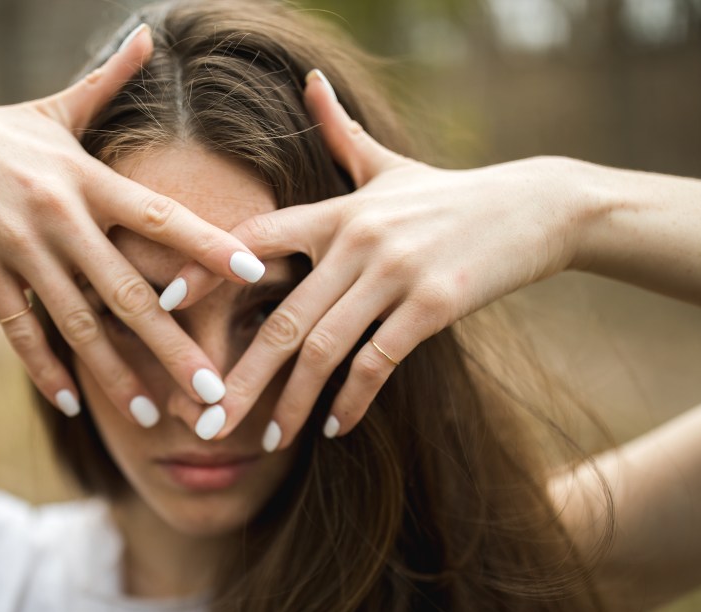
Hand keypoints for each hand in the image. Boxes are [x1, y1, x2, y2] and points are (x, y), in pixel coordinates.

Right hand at [0, 25, 260, 425]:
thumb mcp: (50, 108)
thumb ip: (108, 81)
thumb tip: (149, 34)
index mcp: (86, 176)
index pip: (160, 215)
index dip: (209, 245)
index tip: (254, 273)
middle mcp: (58, 212)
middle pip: (128, 288)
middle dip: (174, 344)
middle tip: (213, 390)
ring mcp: (16, 244)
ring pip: (77, 321)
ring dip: (115, 373)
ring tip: (150, 415)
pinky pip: (18, 328)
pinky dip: (44, 366)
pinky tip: (70, 401)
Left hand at [167, 70, 579, 446]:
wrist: (535, 208)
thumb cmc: (451, 195)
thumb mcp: (391, 164)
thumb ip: (340, 134)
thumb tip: (309, 80)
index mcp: (337, 208)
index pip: (256, 239)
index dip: (206, 270)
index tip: (166, 309)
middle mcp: (357, 238)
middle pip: (283, 319)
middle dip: (242, 377)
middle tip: (209, 421)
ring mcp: (395, 272)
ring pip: (325, 349)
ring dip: (291, 402)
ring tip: (268, 441)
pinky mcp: (433, 305)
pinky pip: (378, 363)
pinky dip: (351, 400)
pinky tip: (333, 427)